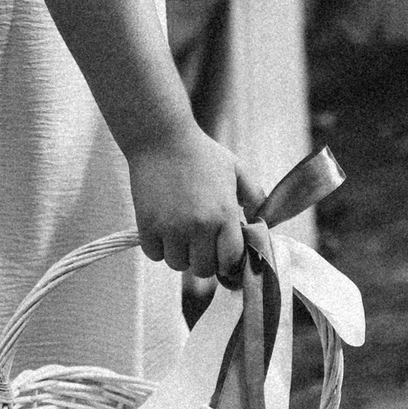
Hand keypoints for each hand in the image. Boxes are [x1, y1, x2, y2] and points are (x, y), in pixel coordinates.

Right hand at [127, 123, 254, 282]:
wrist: (162, 138)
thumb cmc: (202, 153)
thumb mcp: (237, 169)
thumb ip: (254, 196)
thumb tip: (259, 221)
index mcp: (224, 214)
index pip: (230, 260)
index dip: (229, 261)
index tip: (224, 253)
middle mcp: (199, 226)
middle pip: (204, 269)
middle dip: (206, 261)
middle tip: (202, 246)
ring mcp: (171, 228)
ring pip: (178, 265)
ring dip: (182, 255)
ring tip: (182, 237)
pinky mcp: (148, 225)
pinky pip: (155, 255)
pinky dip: (159, 248)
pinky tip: (164, 231)